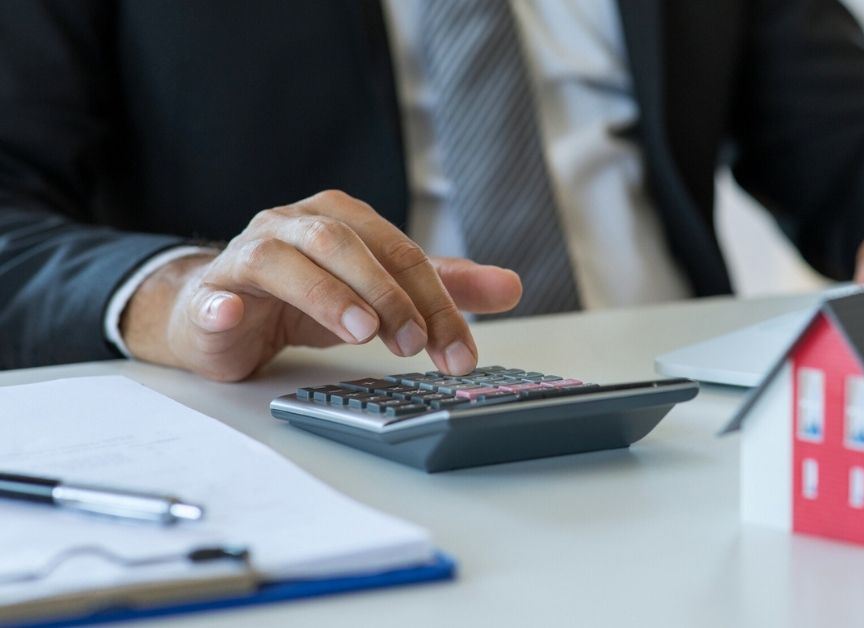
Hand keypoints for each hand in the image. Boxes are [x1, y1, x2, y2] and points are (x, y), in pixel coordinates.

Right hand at [120, 190, 521, 380]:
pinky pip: (214, 294)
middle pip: (346, 246)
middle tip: (415, 342)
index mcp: (343, 219)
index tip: (459, 351)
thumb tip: (512, 286)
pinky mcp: (211, 293)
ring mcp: (248, 254)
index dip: (435, 301)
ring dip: (326, 294)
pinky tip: (235, 317)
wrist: (227, 311)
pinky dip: (224, 306)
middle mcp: (296, 226)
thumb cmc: (308, 294)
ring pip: (285, 260)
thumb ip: (442, 286)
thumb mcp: (381, 289)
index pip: (400, 253)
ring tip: (360, 331)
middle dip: (388, 295)